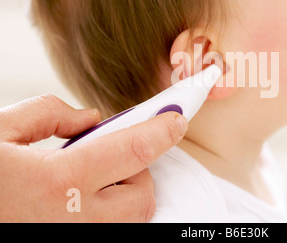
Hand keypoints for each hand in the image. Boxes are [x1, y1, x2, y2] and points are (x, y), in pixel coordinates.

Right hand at [0, 94, 187, 221]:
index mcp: (56, 183)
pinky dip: (105, 212)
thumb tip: (91, 119)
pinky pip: (105, 229)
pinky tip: (79, 198)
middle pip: (141, 198)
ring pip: (127, 221)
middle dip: (138, 172)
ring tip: (90, 180)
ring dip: (123, 196)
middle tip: (111, 156)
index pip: (135, 150)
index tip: (177, 118)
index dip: (162, 130)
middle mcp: (71, 222)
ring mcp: (68, 241)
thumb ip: (50, 115)